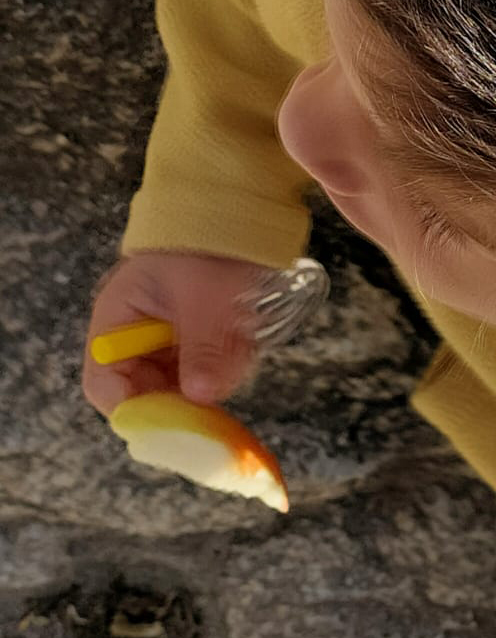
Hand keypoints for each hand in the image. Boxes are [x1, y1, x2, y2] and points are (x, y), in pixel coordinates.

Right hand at [82, 250, 276, 416]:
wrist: (240, 215)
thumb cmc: (210, 246)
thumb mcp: (206, 298)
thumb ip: (203, 348)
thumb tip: (200, 397)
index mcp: (118, 322)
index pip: (106, 385)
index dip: (136, 410)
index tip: (177, 422)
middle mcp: (137, 339)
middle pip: (148, 395)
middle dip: (187, 397)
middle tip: (221, 381)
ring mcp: (169, 344)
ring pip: (186, 389)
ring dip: (217, 376)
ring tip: (239, 340)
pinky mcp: (199, 344)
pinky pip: (212, 373)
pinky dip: (232, 365)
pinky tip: (246, 338)